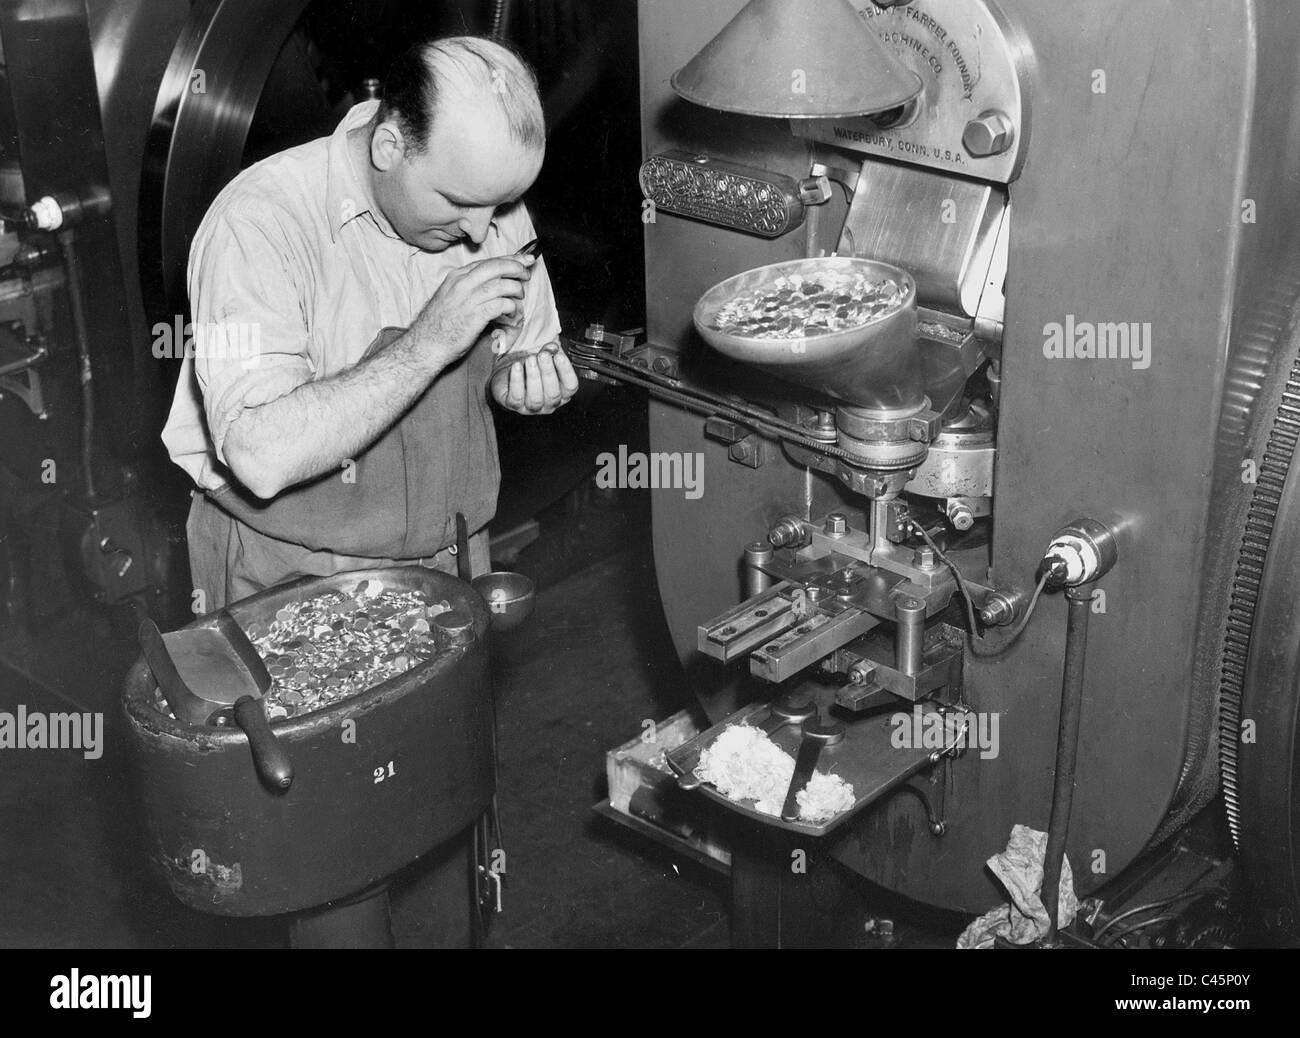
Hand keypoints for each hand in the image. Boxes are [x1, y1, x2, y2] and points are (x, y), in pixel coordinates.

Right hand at [408, 255, 534, 373]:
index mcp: (457, 277)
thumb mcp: (450, 297)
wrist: (426, 345)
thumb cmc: (438, 326)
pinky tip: (512, 316)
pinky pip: (502, 304)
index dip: (509, 259)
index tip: (523, 259)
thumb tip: (494, 285)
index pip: (488, 261)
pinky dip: (512, 309)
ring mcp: (469, 298)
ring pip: (503, 285)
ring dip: (516, 291)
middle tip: (527, 275)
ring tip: (519, 300)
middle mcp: (462, 283)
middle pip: (497, 266)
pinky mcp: (476, 315)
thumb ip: (469, 288)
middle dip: (517, 268)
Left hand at [491, 345, 579, 414]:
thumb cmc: (531, 368)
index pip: (570, 386)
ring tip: (530, 359)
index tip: (559, 355)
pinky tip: (517, 366)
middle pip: (553, 394)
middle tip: (543, 355)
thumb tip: (553, 347)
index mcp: (562, 392)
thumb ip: (550, 352)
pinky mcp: (514, 405)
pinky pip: (516, 398)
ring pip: (536, 399)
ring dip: (533, 377)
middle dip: (548, 372)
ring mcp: (532, 407)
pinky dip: (516, 381)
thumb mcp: (543, 358)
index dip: (566, 371)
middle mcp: (549, 403)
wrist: (510, 373)